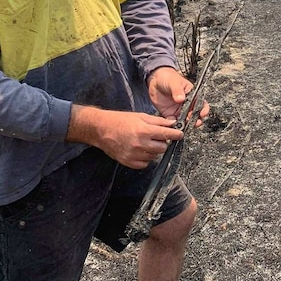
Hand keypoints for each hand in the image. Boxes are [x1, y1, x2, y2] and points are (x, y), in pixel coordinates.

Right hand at [66, 105, 182, 168]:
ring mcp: (134, 155)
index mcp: (143, 130)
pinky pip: (145, 163)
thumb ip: (158, 121)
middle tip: (158, 137)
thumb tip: (173, 123)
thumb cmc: (120, 120)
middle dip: (164, 142)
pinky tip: (141, 150)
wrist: (101, 130)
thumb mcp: (140, 116)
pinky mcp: (129, 162)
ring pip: (155, 156)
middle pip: (163, 147)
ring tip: (146, 142)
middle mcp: (139, 144)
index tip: (180, 134)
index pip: (166, 134)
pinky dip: (146, 158)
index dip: (176, 134)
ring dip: (154, 150)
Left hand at [148, 66, 209, 127]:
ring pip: (185, 120)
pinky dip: (173, 125)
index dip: (203, 109)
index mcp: (192, 95)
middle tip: (195, 122)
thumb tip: (181, 99)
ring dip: (186, 124)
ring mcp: (178, 110)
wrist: (155, 80)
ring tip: (184, 126)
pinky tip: (173, 125)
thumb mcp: (174, 82)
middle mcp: (187, 104)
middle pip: (194, 114)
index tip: (202, 113)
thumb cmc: (168, 77)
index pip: (201, 103)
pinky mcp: (169, 114)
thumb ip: (177, 90)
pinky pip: (173, 122)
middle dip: (196, 120)